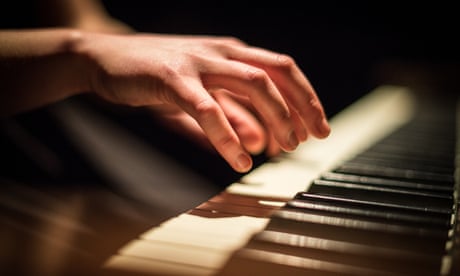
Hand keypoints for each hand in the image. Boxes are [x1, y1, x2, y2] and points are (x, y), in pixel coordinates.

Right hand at [77, 32, 330, 171]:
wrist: (105, 58)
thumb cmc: (156, 75)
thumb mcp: (202, 94)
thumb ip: (232, 115)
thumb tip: (261, 142)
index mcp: (231, 52)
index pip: (282, 69)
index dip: (306, 97)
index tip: (318, 127)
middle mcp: (221, 52)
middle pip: (276, 75)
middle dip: (300, 109)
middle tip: (306, 141)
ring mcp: (198, 62)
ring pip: (252, 84)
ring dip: (275, 118)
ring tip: (282, 150)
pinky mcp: (172, 78)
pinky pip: (208, 109)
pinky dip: (228, 135)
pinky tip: (240, 158)